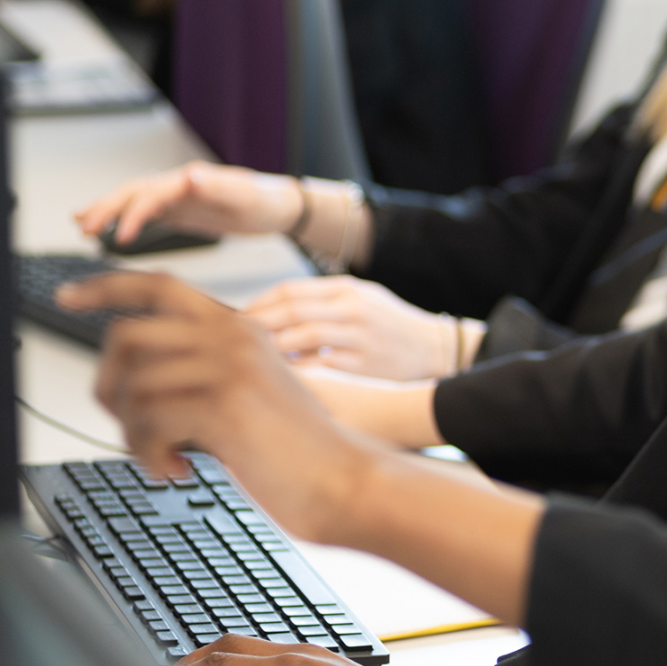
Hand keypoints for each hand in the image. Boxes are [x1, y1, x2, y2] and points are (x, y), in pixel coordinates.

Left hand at [64, 270, 544, 623]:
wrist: (346, 481)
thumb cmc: (298, 450)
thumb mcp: (248, 393)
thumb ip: (201, 373)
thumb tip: (130, 380)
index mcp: (239, 327)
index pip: (158, 285)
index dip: (106, 287)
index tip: (67, 297)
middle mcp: (233, 336)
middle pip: (126, 336)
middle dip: (108, 386)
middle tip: (129, 423)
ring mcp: (229, 367)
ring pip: (130, 383)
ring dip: (130, 431)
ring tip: (162, 455)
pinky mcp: (224, 406)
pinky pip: (146, 421)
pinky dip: (148, 456)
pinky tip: (179, 469)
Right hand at [75, 161, 303, 245]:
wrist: (278, 206)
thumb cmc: (265, 201)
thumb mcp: (245, 196)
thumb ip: (217, 187)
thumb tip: (191, 176)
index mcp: (191, 181)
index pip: (152, 194)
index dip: (134, 214)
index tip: (121, 236)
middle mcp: (179, 185)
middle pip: (133, 192)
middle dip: (106, 208)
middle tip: (84, 227)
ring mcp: (177, 196)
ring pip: (133, 199)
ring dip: (107, 209)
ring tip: (81, 224)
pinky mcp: (179, 209)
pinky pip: (145, 211)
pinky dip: (124, 217)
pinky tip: (109, 228)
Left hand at [247, 277, 465, 380]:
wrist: (436, 348)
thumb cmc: (391, 326)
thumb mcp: (361, 299)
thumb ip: (322, 302)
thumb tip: (271, 311)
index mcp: (347, 289)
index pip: (290, 291)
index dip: (258, 305)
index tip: (235, 320)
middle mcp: (352, 308)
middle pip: (291, 310)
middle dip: (256, 325)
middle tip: (230, 340)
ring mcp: (359, 336)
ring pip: (302, 336)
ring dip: (272, 347)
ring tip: (251, 358)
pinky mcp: (365, 364)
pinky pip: (320, 365)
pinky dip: (296, 369)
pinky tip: (282, 376)